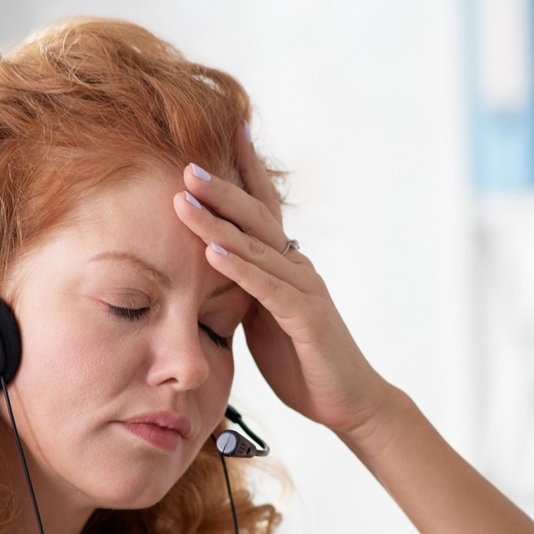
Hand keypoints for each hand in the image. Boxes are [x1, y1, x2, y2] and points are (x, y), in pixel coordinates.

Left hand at [172, 124, 393, 439]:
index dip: (245, 170)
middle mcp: (297, 267)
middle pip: (256, 218)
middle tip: (185, 163)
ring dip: (218, 222)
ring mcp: (305, 290)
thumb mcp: (263, 320)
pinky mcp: (307, 318)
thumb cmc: (304, 362)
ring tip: (186, 197)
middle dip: (221, 188)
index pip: (263, 209)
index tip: (226, 131)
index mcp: (285, 266)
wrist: (348, 402)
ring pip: (257, 247)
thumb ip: (243, 291)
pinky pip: (268, 288)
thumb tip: (210, 270)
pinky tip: (213, 252)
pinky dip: (239, 268)